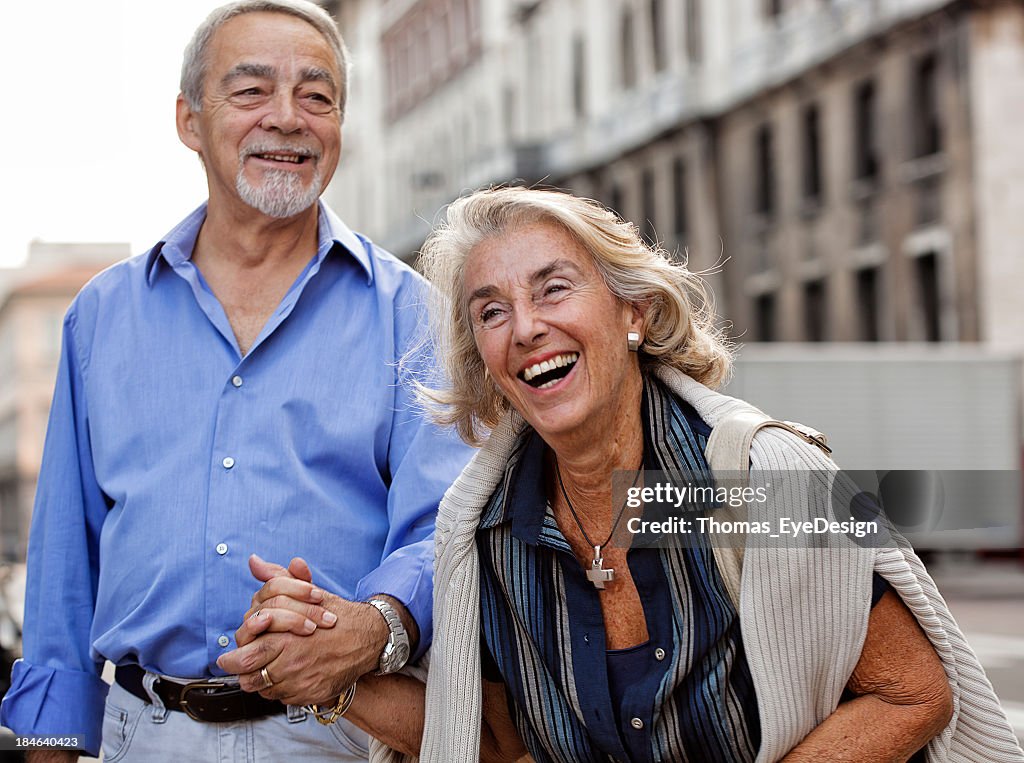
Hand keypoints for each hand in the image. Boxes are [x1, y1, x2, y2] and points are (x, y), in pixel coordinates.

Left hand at [217, 556, 388, 705]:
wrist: (368, 637)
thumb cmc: (337, 616)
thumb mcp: (306, 592)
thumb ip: (277, 578)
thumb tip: (254, 562)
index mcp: (285, 639)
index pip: (245, 658)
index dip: (232, 660)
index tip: (228, 657)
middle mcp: (292, 664)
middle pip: (250, 678)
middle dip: (241, 673)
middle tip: (239, 667)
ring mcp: (302, 683)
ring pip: (265, 690)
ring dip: (261, 681)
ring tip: (265, 669)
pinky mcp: (311, 695)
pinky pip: (284, 698)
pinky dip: (280, 689)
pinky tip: (286, 675)